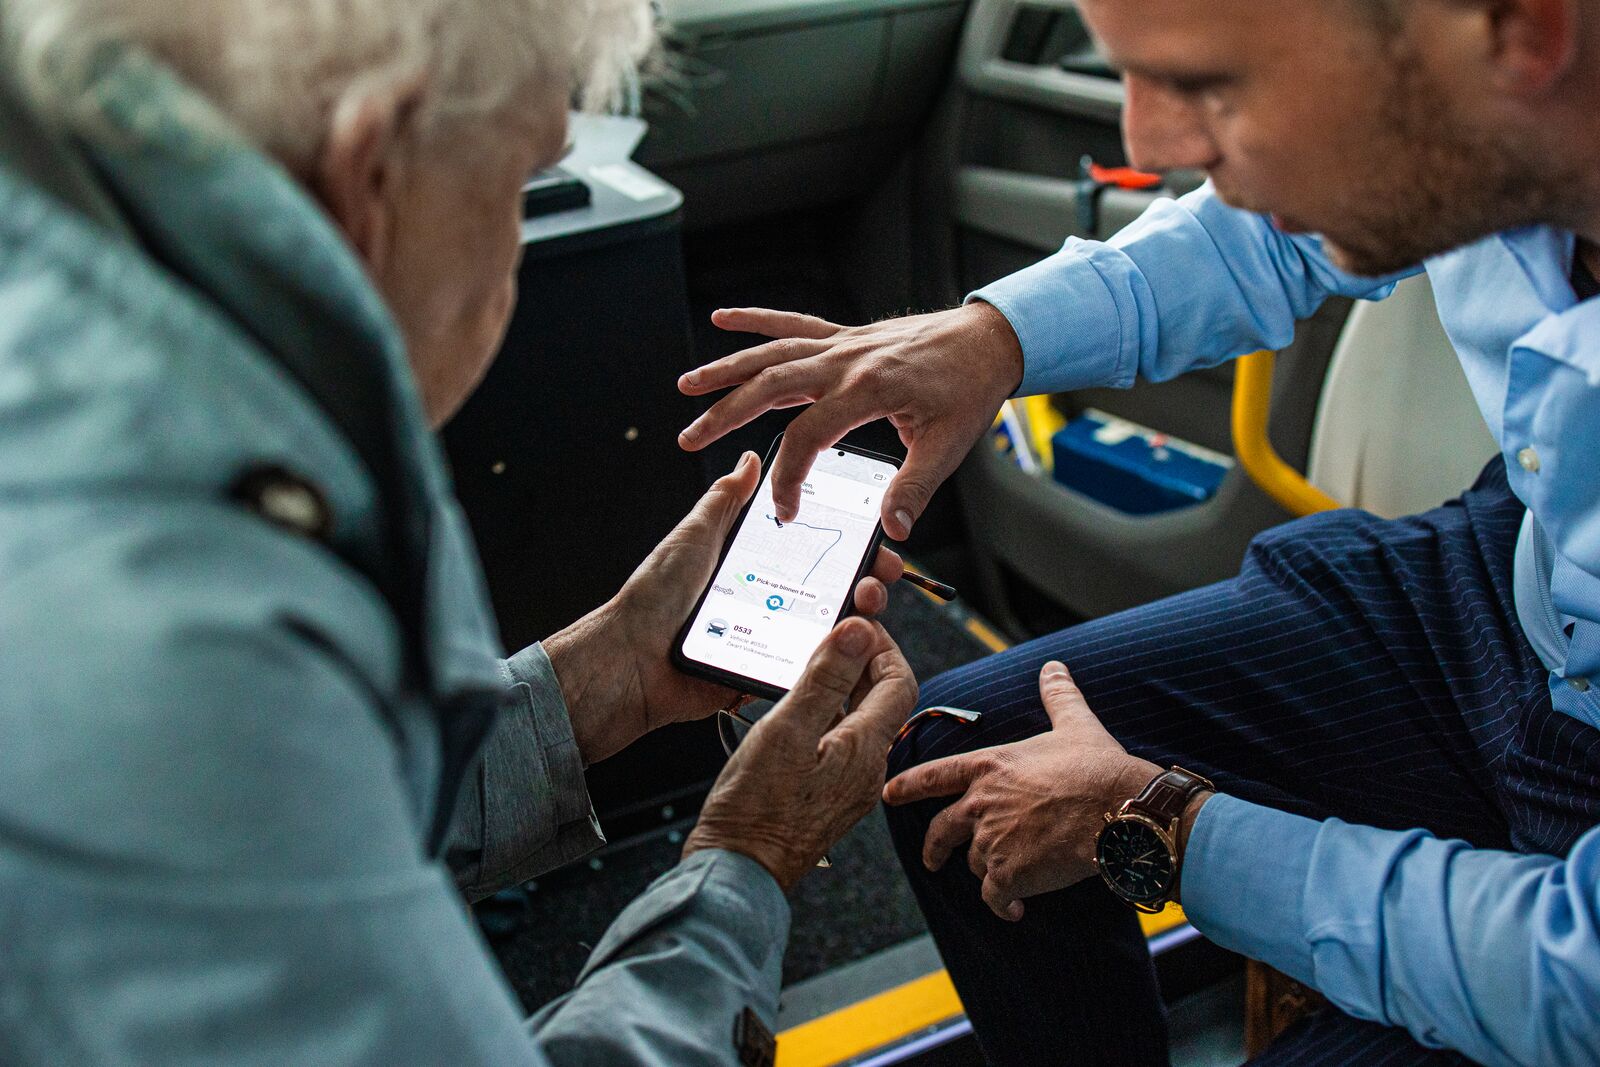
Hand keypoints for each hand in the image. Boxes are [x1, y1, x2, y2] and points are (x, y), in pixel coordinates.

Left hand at [543, 452, 905, 766]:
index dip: (849, 548)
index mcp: (754, 568)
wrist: (631, 662)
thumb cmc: (654, 599)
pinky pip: (810, 669)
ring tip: (867, 604)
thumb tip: (749, 460)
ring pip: (830, 632)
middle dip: (865, 583)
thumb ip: (725, 501)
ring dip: (858, 618)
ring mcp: (772, 641)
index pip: (815, 554)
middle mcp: (769, 603)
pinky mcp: (766, 675)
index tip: (875, 541)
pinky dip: (836, 658)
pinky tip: (852, 643)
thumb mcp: (694, 536)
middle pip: (832, 593)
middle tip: (878, 577)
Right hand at [676, 302, 1024, 539]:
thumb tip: (895, 529)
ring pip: (772, 353)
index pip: (808, 437)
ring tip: (687, 386)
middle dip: (724, 413)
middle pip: (770, 386)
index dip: (788, 477)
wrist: (988, 340)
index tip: (783, 509)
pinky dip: (756, 319)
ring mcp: (842, 344)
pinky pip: (793, 324)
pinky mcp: (845, 336)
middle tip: (688, 438)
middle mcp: (847, 361)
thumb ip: (915, 487)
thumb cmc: (968, 392)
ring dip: (726, 369)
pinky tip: (723, 318)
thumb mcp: (947, 445)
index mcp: (868, 390)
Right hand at [684, 617, 918, 889]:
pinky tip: (797, 707)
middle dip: (862, 662)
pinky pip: (839, 742)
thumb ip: (825, 679)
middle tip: (832, 636)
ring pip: (858, 720)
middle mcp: (866, 768)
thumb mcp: (787, 731)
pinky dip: (826, 714)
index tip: (855, 623)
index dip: (882, 646)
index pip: (899, 682)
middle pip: (881, 700)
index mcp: (866, 749)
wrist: (737, 871)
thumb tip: (859, 630)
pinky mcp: (826, 795)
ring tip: (809, 664)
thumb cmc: (756, 809)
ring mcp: (847, 784)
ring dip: (841, 686)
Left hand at [883, 661, 1161, 920]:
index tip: (887, 795)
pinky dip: (1003, 905)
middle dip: (934, 848)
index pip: (934, 776)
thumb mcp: (1075, 724)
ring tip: (1013, 876)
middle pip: (941, 831)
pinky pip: (994, 897)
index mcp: (989, 767)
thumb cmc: (1097, 766)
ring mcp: (991, 841)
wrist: (1119, 810)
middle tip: (933, 860)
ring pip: (974, 864)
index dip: (907, 786)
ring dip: (989, 872)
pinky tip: (1016, 910)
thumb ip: (1057, 697)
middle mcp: (981, 804)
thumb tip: (1054, 668)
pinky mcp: (1009, 874)